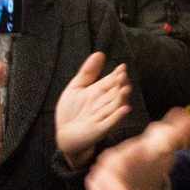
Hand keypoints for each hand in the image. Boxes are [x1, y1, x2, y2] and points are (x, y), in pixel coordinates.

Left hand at [56, 52, 131, 168]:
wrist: (64, 136)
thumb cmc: (71, 113)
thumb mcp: (76, 88)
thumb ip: (88, 72)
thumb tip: (100, 53)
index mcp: (99, 93)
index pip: (111, 81)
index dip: (117, 74)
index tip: (122, 66)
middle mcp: (104, 104)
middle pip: (115, 92)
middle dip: (120, 85)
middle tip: (123, 76)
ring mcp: (103, 117)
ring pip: (116, 106)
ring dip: (122, 98)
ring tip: (126, 88)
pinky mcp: (100, 130)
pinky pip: (111, 122)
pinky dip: (118, 116)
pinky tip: (125, 109)